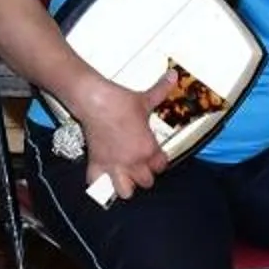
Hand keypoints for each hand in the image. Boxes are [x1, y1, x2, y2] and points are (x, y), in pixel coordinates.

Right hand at [65, 70, 171, 201]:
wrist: (95, 100)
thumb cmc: (120, 101)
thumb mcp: (145, 99)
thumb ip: (162, 90)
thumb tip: (174, 76)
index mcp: (148, 149)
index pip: (161, 167)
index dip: (158, 161)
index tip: (153, 156)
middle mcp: (133, 161)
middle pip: (146, 182)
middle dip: (143, 175)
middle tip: (139, 165)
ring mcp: (115, 165)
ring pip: (126, 192)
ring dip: (125, 185)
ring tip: (123, 175)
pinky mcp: (97, 164)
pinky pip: (98, 185)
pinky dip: (100, 183)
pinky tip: (102, 175)